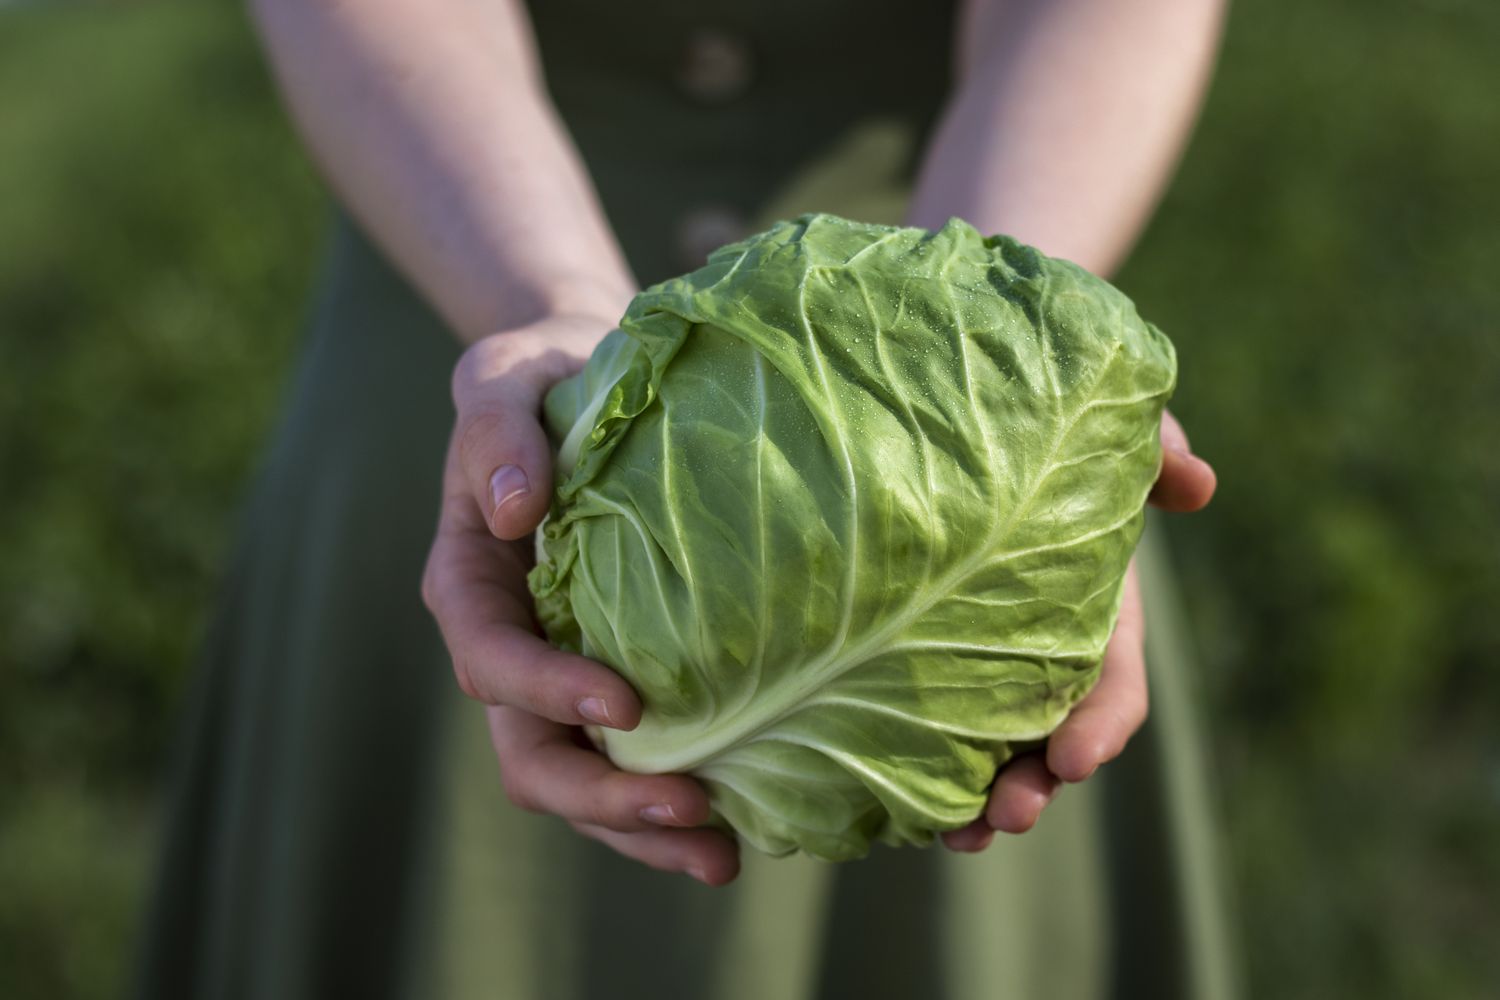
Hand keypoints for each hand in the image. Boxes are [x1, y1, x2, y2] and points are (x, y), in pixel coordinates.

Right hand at [421, 316, 740, 885]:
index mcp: (470, 586)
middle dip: (605, 799)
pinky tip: (741, 817)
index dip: (547, 694)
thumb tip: (513, 510)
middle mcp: (510, 648)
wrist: (586, 381)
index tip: (627, 705)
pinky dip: (672, 803)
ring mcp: (561, 676)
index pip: (491, 662)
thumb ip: (495, 428)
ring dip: (643, 830)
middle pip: (532, 757)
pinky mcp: (617, 681)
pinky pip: (633, 761)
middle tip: (696, 810)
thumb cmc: (543, 376)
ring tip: (725, 855)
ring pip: (582, 785)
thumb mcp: (504, 374)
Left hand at [942, 410, 1215, 851]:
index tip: (1075, 757)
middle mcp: (1046, 659)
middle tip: (1009, 814)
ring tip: (958, 836)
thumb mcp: (1104, 439)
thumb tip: (1199, 485)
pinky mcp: (925, 673)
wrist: (960, 438)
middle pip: (1052, 743)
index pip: (1114, 687)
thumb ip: (1154, 447)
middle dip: (1035, 786)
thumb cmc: (1046, 444)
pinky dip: (918, 775)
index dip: (1102, 726)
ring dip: (979, 803)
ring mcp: (987, 673)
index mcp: (1096, 618)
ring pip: (991, 756)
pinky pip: (926, 736)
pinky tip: (892, 804)